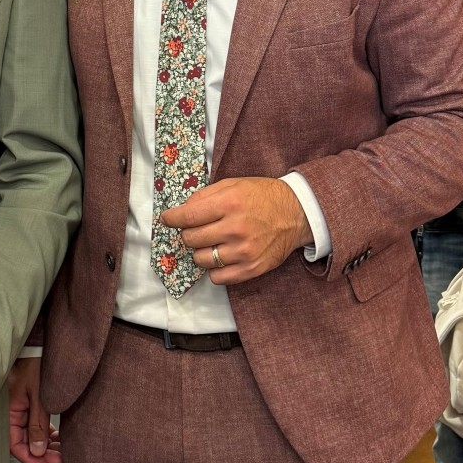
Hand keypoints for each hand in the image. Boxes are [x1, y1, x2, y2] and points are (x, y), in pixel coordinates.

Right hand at [7, 355, 60, 462]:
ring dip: (45, 444)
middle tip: (58, 459)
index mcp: (8, 412)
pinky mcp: (27, 403)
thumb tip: (38, 451)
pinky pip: (34, 424)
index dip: (30, 458)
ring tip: (61, 450)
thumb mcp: (39, 397)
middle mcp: (11, 412)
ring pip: (30, 434)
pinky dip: (45, 432)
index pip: (14, 444)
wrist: (37, 345)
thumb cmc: (34, 366)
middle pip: (23, 441)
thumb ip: (38, 425)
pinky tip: (56, 437)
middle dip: (41, 453)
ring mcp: (19, 408)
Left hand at [161, 176, 309, 285]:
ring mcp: (243, 251)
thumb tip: (182, 210)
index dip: (172, 219)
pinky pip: (218, 277)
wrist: (296, 213)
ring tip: (210, 243)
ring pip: (201, 260)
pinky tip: (220, 257)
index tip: (166, 219)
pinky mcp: (251, 268)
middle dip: (187, 234)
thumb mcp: (234, 185)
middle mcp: (235, 228)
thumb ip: (206, 195)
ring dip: (200, 252)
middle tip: (194, 230)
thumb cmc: (262, 196)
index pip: (189, 216)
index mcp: (230, 204)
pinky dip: (214, 269)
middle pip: (192, 240)